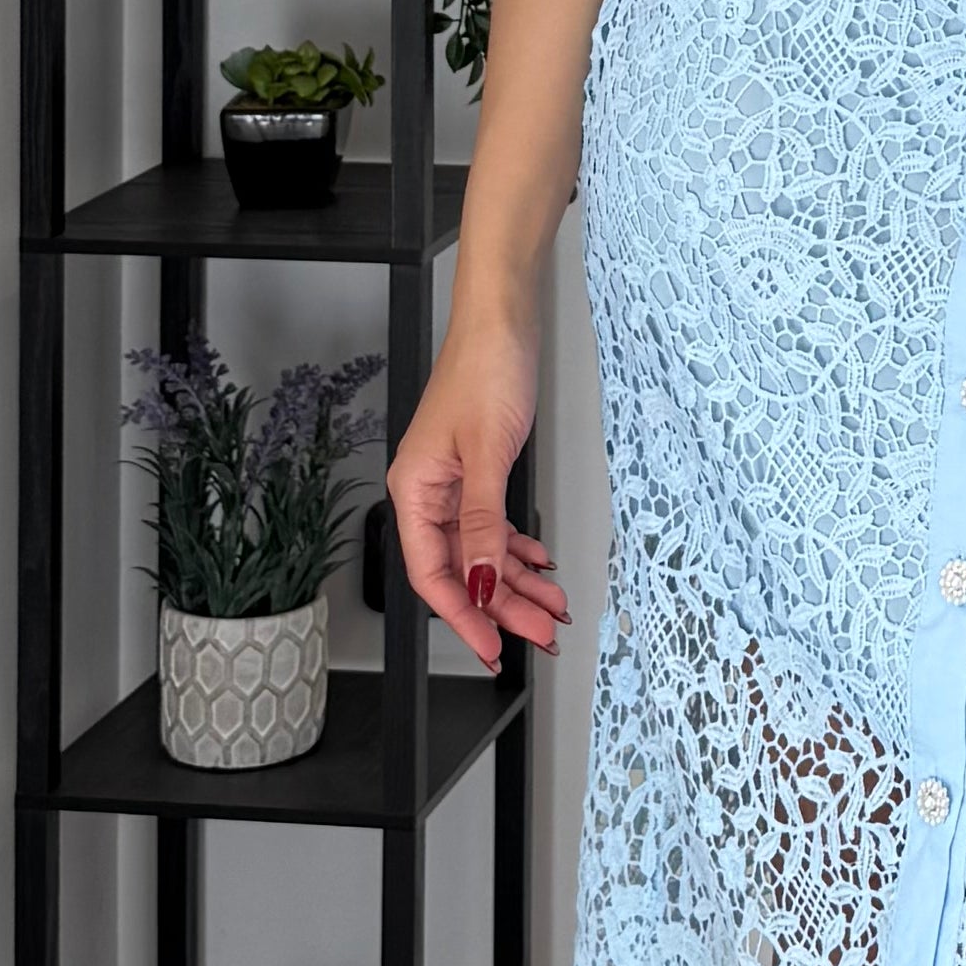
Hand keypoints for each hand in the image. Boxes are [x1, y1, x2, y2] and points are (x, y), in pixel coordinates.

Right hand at [386, 316, 570, 664]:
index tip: (492, 646)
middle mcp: (429, 492)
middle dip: (502, 606)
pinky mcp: (478, 472)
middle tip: (538, 634)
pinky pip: (494, 527)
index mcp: (415, 489)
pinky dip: (517, 551)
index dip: (462, 615)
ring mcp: (454, 484)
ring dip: (516, 584)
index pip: (432, 573)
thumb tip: (482, 583)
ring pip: (482, 553)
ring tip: (550, 609)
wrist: (503, 319)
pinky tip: (539, 567)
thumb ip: (484, 525)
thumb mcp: (488, 454)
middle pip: (462, 569)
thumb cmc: (485, 369)